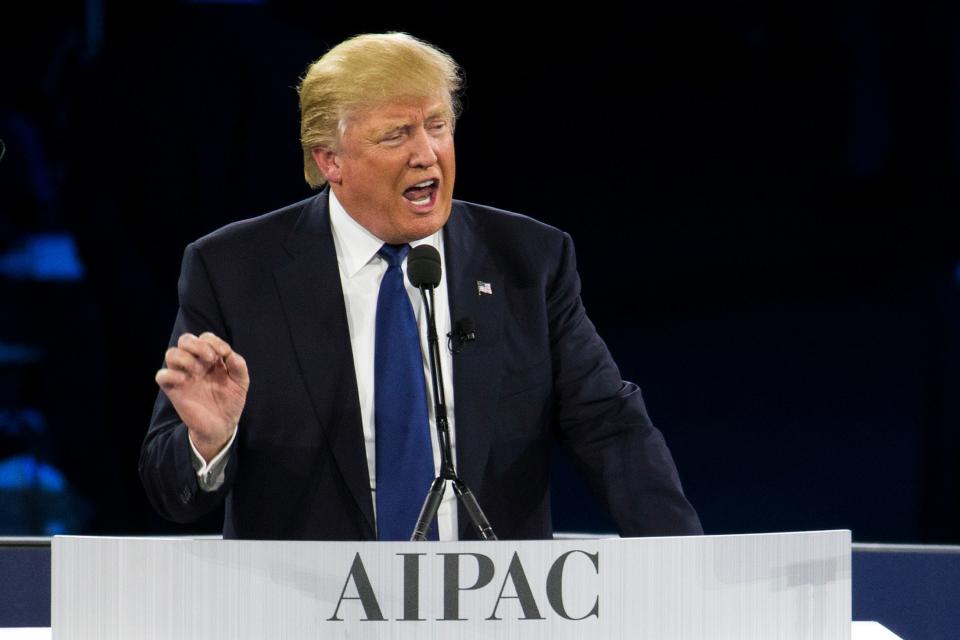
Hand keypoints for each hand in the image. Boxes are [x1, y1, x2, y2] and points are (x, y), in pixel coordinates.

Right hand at [155, 332, 248, 461]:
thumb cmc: (230, 401)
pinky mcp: (174, 390)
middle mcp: (195, 364)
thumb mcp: (241, 382)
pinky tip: (185, 381)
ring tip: (198, 371)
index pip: (205, 337)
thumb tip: (229, 353)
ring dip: (185, 357)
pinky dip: (170, 374)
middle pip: (185, 340)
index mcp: (210, 359)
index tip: (224, 353)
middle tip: (210, 359)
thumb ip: (238, 365)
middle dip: (197, 344)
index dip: (213, 340)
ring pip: (171, 353)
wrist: (222, 426)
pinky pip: (161, 375)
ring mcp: (183, 376)